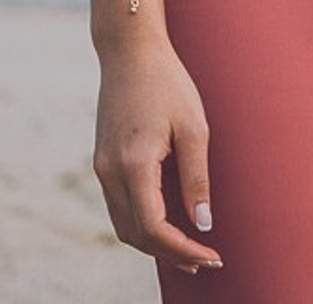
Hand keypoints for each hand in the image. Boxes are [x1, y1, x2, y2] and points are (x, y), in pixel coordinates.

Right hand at [92, 34, 223, 272]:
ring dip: (153, 243)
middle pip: (135, 235)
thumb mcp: (193, 126)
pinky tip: (166, 221)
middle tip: (205, 260)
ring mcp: (102, 169)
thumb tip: (204, 222)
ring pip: (123, 225)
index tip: (211, 256)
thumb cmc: (168, 82)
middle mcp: (110, 174)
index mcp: (133, 165)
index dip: (182, 248)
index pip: (153, 228)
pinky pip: (119, 206)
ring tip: (188, 249)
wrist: (130, 52)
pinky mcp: (103, 162)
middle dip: (169, 253)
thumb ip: (197, 177)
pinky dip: (141, 222)